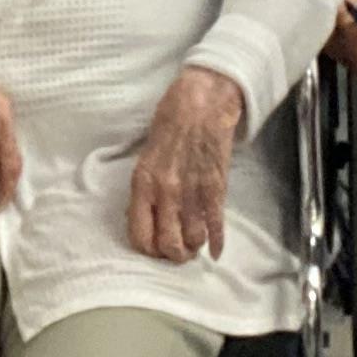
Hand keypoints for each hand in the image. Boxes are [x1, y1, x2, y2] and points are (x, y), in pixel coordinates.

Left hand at [126, 66, 245, 261]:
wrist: (202, 101)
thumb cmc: (171, 121)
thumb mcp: (146, 154)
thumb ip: (145, 186)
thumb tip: (145, 214)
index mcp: (142, 182)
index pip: (139, 235)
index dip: (148, 250)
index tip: (155, 249)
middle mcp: (165, 192)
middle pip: (166, 244)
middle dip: (173, 254)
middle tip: (178, 251)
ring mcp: (191, 191)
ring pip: (192, 239)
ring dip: (194, 247)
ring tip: (194, 245)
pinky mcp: (215, 188)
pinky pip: (215, 225)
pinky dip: (217, 242)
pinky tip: (216, 251)